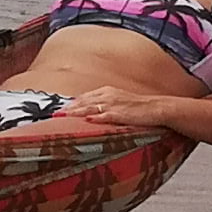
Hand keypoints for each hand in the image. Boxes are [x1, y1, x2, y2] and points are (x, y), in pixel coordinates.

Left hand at [48, 84, 188, 135]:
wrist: (158, 108)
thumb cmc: (138, 108)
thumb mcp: (117, 103)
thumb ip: (102, 107)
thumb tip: (88, 116)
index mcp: (106, 92)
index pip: (83, 98)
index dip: (70, 104)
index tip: (56, 111)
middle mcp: (108, 95)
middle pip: (84, 101)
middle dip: (68, 108)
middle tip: (53, 115)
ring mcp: (115, 104)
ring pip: (92, 107)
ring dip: (77, 112)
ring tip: (63, 117)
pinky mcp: (123, 113)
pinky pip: (108, 115)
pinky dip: (98, 117)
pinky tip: (89, 120)